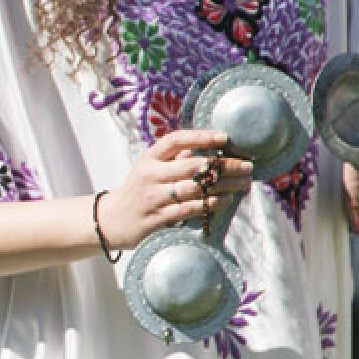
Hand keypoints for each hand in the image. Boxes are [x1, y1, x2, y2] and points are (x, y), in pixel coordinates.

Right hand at [93, 128, 253, 250]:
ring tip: (244, 183)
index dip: (201, 137)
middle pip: (193, 166)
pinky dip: (211, 203)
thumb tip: (211, 148)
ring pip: (196, 188)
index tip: (225, 137)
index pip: (175, 140)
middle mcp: (150, 175)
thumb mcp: (149, 169)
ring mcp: (153, 197)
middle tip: (248, 166)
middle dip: (224, 165)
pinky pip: (190, 209)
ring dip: (225, 185)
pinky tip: (226, 200)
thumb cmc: (139, 191)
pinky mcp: (158, 218)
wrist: (110, 221)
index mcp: (148, 159)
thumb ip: (175, 159)